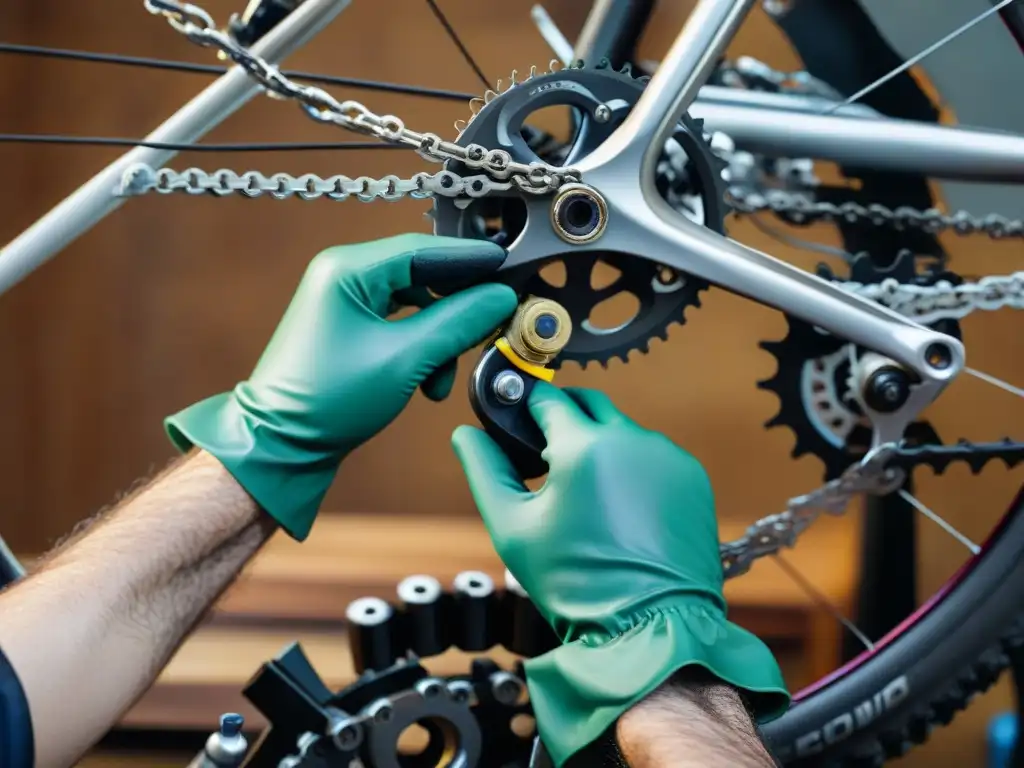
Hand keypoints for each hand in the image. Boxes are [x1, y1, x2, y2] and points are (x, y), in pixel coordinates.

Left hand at [166, 233, 516, 539]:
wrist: (280, 445)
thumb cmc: (328, 400)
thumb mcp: (404, 360)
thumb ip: (457, 322)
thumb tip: (500, 297)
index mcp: (347, 270)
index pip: (423, 248)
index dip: (470, 258)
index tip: (508, 263)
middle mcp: (343, 276)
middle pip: (422, 274)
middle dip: (457, 306)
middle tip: (491, 322)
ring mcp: (345, 302)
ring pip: (416, 303)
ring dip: (439, 338)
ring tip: (443, 377)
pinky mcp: (350, 327)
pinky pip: (401, 324)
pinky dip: (421, 350)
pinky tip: (427, 384)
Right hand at [452, 383, 788, 766]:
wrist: (650, 627)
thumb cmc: (577, 582)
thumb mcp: (513, 527)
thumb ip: (485, 470)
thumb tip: (467, 434)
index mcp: (583, 446)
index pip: (547, 397)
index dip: (525, 405)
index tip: (516, 420)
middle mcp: (631, 439)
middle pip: (589, 403)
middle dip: (564, 417)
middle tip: (546, 454)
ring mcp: (668, 457)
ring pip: (623, 431)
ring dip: (601, 445)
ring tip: (588, 496)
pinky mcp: (693, 478)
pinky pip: (653, 456)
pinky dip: (634, 469)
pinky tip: (622, 509)